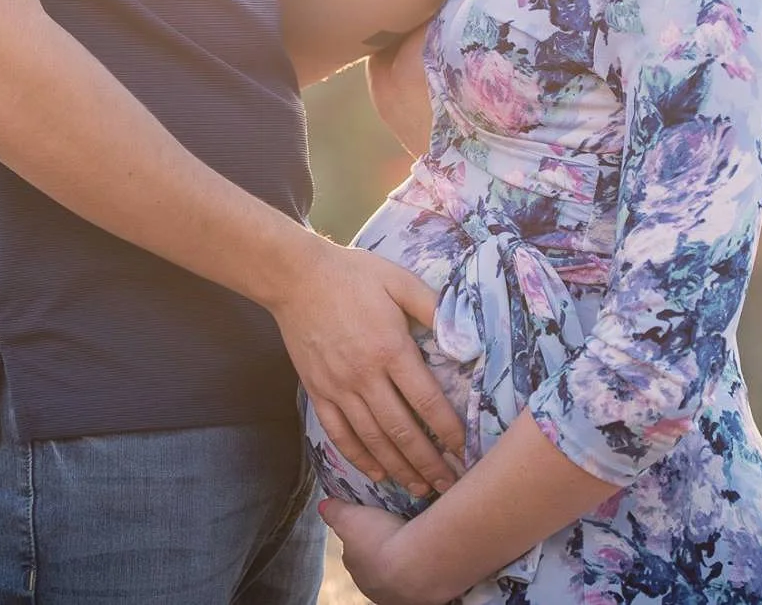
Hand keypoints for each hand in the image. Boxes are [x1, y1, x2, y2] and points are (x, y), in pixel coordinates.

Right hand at [267, 238, 464, 495]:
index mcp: (391, 349)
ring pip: (372, 439)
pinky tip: (376, 473)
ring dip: (398, 467)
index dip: (448, 430)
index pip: (427, 401)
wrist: (296, 277)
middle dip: (428, 462)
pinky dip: (358, 457)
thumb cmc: (353, 275)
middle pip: (402, 430)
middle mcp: (365, 376)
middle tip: (449, 485)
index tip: (465, 450)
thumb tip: (464, 336)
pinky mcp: (317, 392)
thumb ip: (433, 307)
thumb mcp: (399, 280)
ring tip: (419, 487)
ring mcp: (339, 388)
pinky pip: (339, 433)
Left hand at [320, 499, 445, 604]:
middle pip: (378, 564)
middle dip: (386, 549)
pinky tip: (430, 552)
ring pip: (401, 572)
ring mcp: (400, 595)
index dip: (364, 536)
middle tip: (398, 528)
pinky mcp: (424, 596)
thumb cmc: (379, 540)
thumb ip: (334, 511)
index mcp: (357, 570)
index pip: (356, 552)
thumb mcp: (349, 517)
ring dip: (406, 558)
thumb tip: (323, 505)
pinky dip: (424, 565)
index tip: (375, 522)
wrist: (417, 565)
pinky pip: (423, 576)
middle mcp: (375, 588)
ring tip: (417, 539)